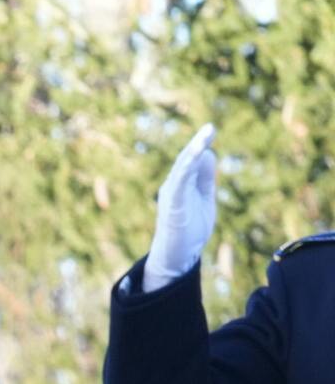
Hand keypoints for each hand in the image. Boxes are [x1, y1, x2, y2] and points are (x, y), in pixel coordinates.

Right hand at [145, 124, 215, 290]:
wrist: (177, 256)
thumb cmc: (190, 230)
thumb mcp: (205, 199)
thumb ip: (206, 179)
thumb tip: (210, 154)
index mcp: (182, 184)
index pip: (193, 160)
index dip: (202, 146)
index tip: (211, 131)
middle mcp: (174, 185)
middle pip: (187, 159)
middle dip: (199, 143)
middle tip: (211, 127)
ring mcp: (172, 192)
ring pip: (183, 166)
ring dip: (195, 149)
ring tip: (207, 134)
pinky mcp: (173, 201)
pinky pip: (180, 179)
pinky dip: (189, 165)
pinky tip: (198, 153)